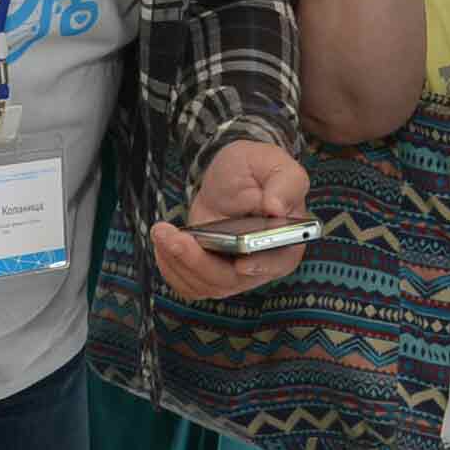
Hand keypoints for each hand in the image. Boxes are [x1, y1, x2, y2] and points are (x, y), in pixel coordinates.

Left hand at [151, 137, 314, 300]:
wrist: (232, 175)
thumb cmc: (259, 169)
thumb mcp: (276, 165)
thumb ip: (285, 183)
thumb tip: (277, 207)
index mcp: (287, 240)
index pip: (278, 263)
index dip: (260, 266)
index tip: (240, 264)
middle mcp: (262, 264)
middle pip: (231, 279)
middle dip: (198, 261)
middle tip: (173, 236)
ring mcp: (234, 273)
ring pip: (205, 284)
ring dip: (178, 261)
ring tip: (161, 232)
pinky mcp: (210, 272)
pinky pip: (189, 284)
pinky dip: (171, 267)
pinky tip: (163, 243)